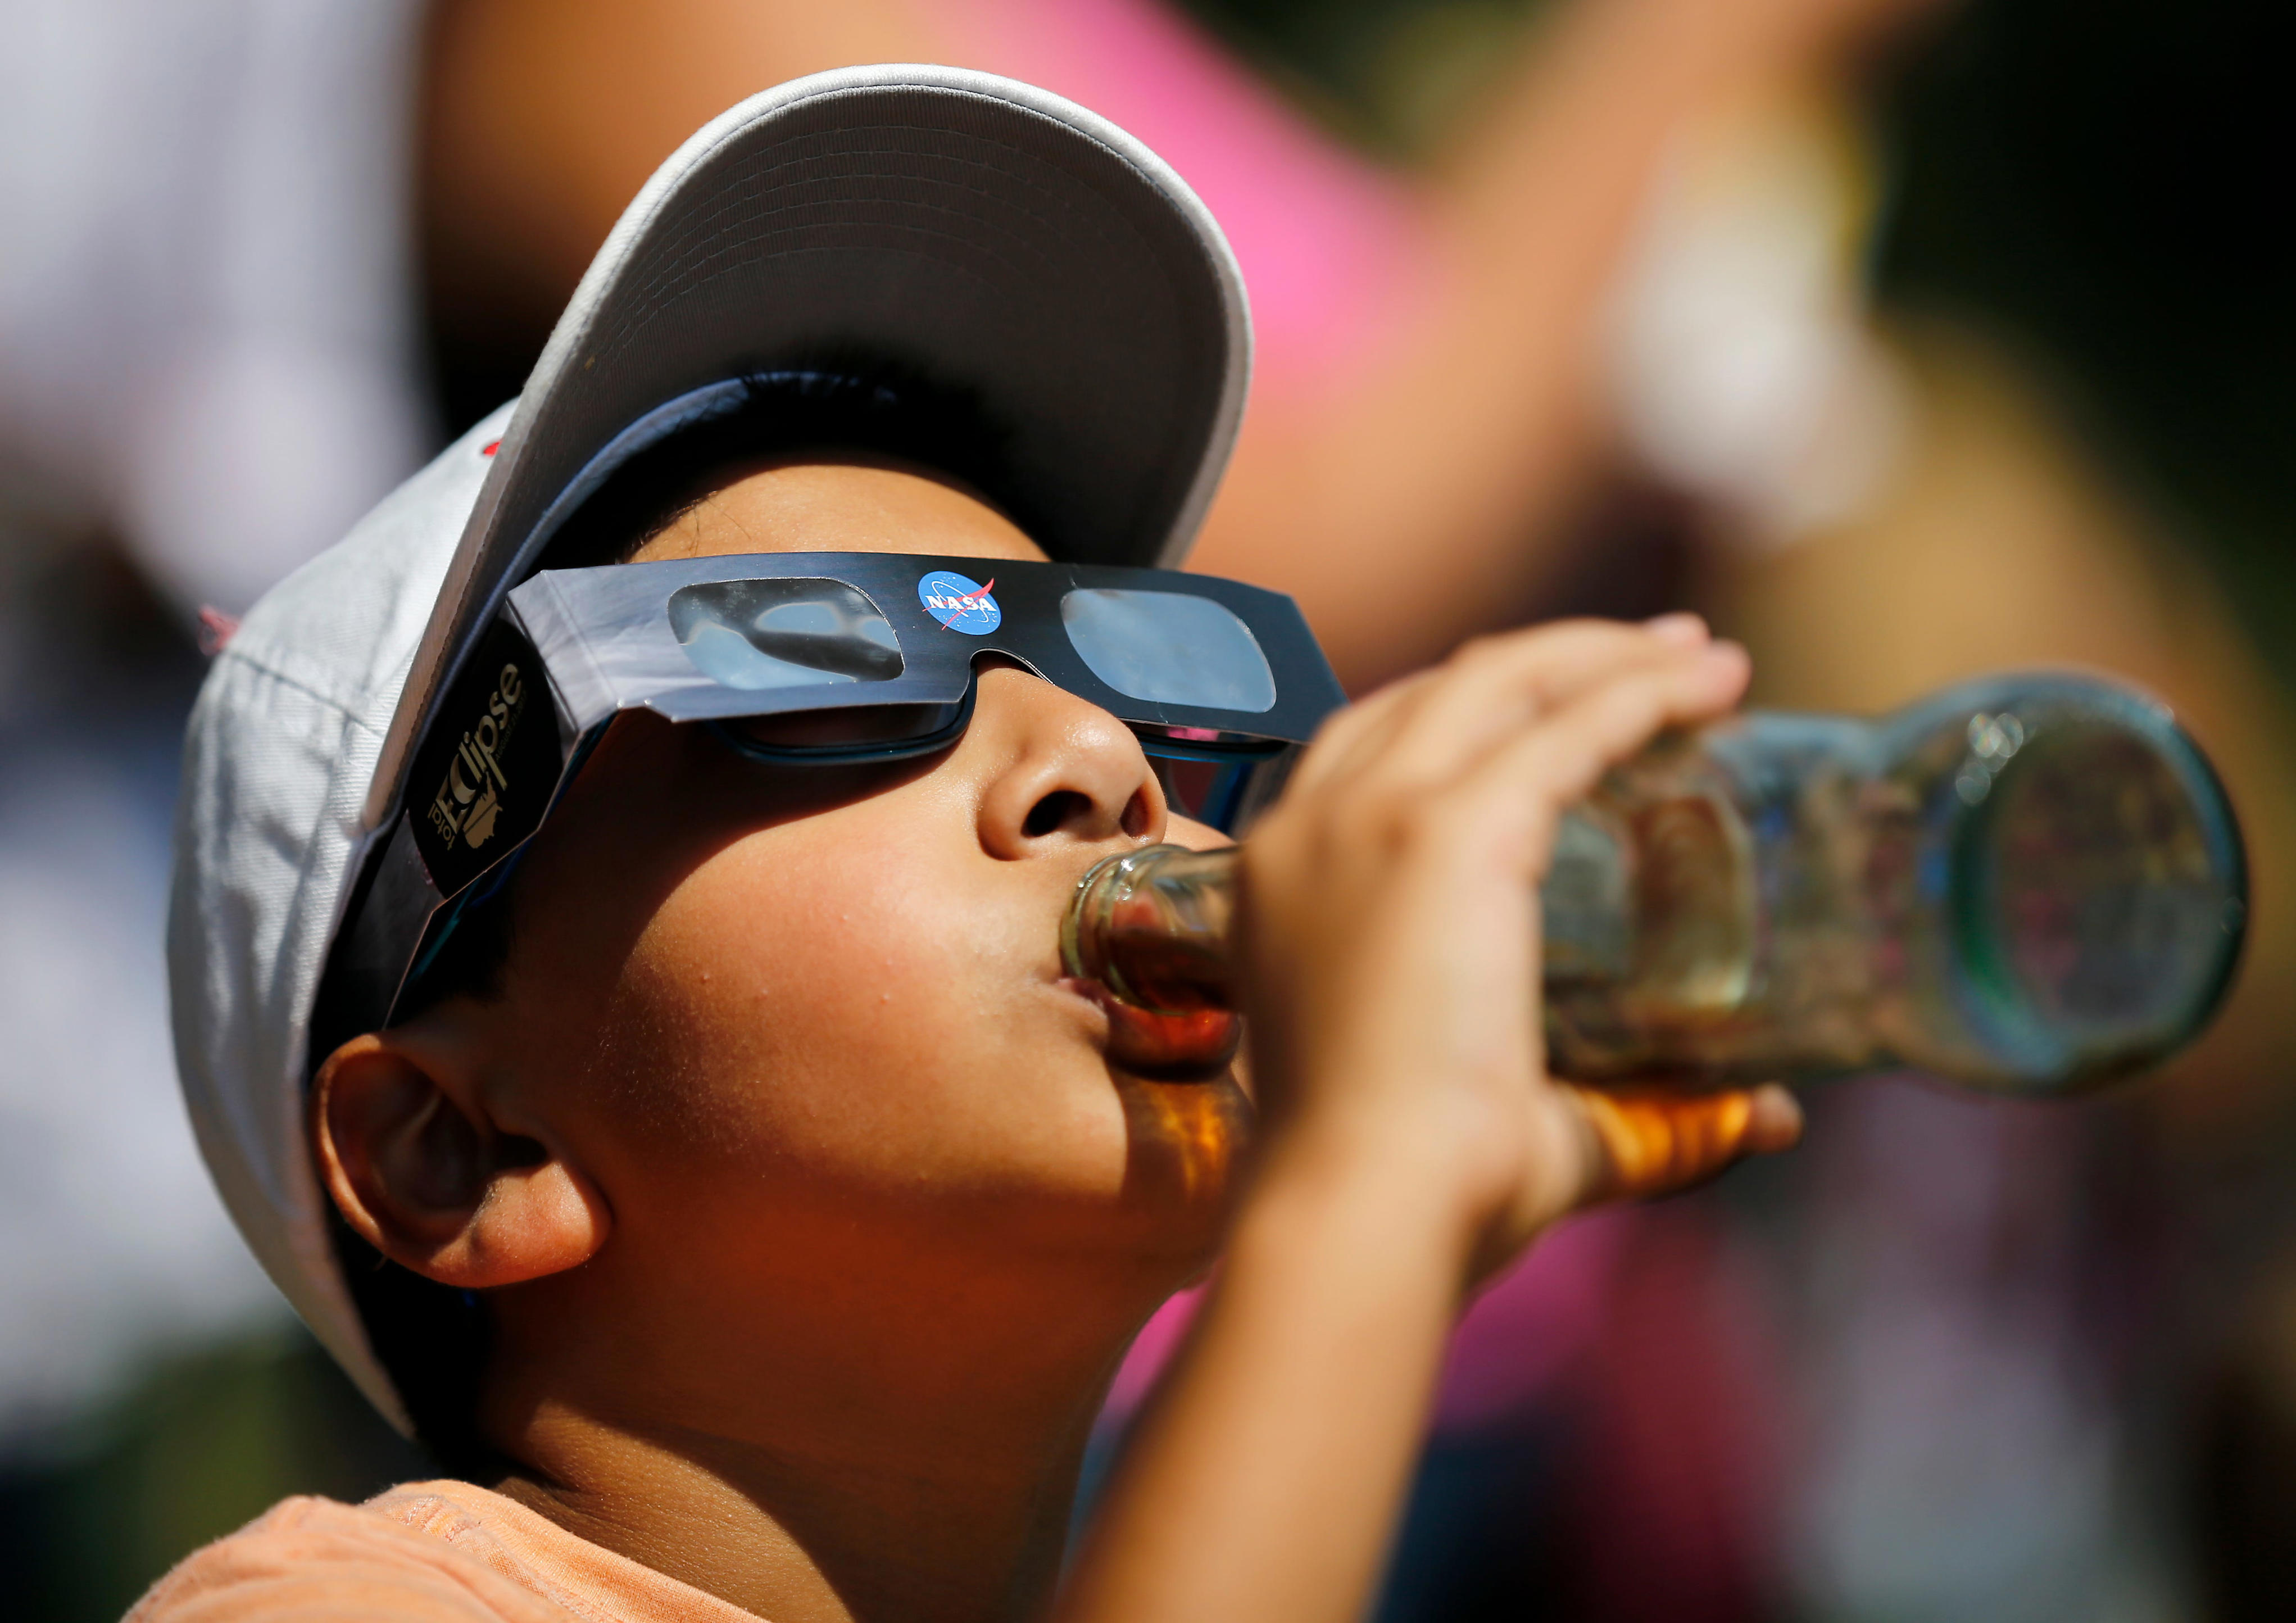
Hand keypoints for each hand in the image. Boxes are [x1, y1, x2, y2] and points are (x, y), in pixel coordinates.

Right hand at [1235, 614, 1800, 1285]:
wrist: (1365, 1211)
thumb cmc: (1421, 1193)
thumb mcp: (1524, 1118)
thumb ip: (1642, 1116)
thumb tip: (1765, 1118)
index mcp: (1286, 882)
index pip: (1379, 749)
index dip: (1481, 713)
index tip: (1579, 710)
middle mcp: (1312, 827)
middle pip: (1439, 689)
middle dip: (1554, 660)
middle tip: (1662, 656)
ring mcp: (1373, 818)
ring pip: (1498, 678)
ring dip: (1604, 655)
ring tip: (1697, 655)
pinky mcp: (1446, 829)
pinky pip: (1561, 723)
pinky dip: (1637, 691)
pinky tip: (1708, 684)